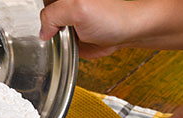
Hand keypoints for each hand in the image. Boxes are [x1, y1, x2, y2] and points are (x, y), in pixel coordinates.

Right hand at [39, 0, 182, 57]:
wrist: (140, 29)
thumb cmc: (118, 16)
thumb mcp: (77, 9)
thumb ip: (52, 15)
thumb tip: (42, 31)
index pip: (42, 5)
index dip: (43, 15)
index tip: (52, 28)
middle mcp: (70, 4)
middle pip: (46, 15)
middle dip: (50, 26)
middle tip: (63, 32)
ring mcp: (74, 16)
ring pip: (54, 30)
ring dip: (59, 38)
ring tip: (75, 38)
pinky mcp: (80, 30)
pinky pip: (66, 41)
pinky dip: (69, 47)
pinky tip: (79, 45)